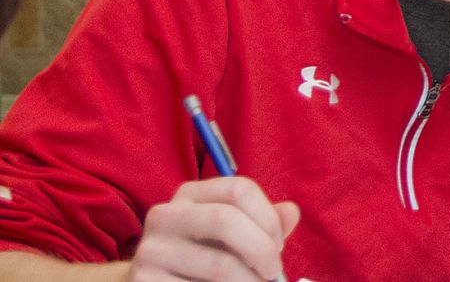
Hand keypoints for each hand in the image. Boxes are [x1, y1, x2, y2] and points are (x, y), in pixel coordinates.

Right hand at [130, 177, 298, 281]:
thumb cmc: (204, 255)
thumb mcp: (233, 234)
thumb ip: (264, 222)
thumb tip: (291, 212)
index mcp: (190, 194)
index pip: (240, 189)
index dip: (269, 219)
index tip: (279, 245)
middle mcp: (166, 215)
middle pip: (227, 219)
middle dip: (261, 250)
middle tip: (273, 272)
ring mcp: (150, 248)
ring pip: (219, 264)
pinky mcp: (144, 280)